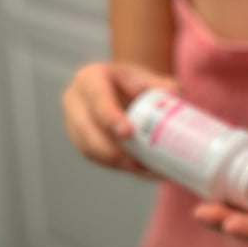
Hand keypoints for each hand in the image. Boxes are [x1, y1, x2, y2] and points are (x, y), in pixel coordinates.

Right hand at [62, 61, 179, 176]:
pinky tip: (137, 169)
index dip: (110, 117)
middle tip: (134, 162)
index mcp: (90, 78)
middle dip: (110, 150)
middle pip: (86, 130)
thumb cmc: (133, 83)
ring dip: (114, 162)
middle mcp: (75, 101)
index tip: (127, 133)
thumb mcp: (146, 76)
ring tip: (140, 168)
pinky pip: (95, 158)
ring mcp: (73, 124)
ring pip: (88, 149)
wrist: (121, 90)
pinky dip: (116, 166)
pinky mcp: (79, 142)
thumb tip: (174, 94)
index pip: (97, 98)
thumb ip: (161, 84)